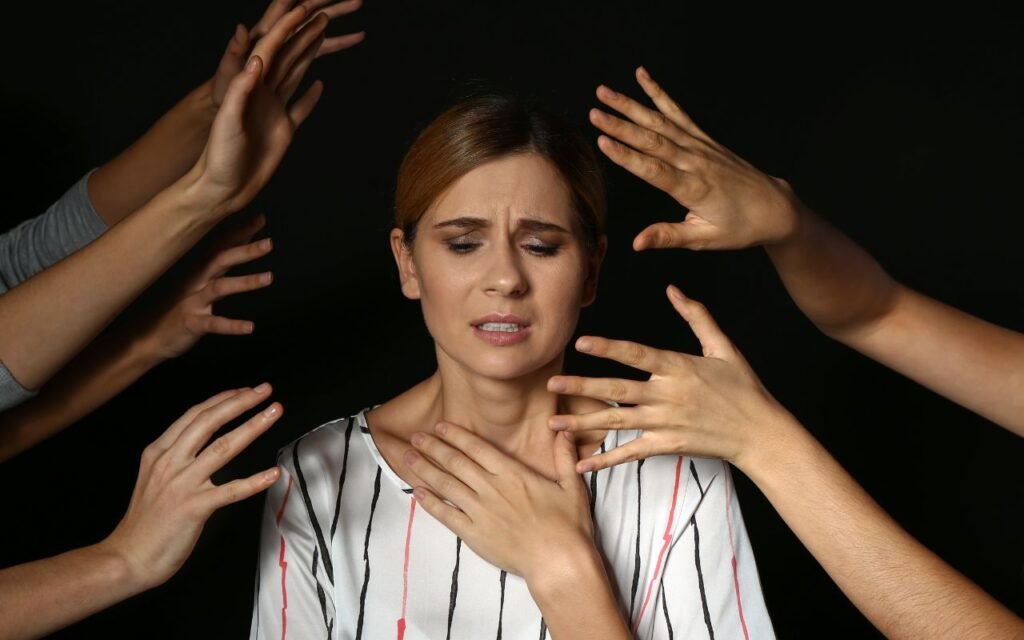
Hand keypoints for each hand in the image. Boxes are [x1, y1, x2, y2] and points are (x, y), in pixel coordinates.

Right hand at [101, 386, 282, 589]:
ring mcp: (182, 484)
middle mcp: (170, 462)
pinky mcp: (194, 507)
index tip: (245, 390)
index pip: (195, 415)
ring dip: (253, 426)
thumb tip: (204, 439)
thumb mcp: (153, 476)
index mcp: (159, 452)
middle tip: (265, 390)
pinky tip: (273, 473)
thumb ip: (176, 456)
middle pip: (210, 422)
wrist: (127, 557)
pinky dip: (255, 481)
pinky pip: (231, 490)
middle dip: (240, 402)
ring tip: (274, 412)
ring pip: (223, 447)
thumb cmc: (145, 521)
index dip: (223, 399)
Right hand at [138, 215, 272, 360]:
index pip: (221, 246)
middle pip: (221, 260)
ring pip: (219, 287)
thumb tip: (241, 241)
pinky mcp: (192, 323)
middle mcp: (196, 281)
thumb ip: (219, 264)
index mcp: (200, 270)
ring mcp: (192, 301)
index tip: (260, 219)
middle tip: (269, 243)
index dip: (240, 232)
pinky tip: (250, 327)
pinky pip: (214, 324)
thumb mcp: (199, 282)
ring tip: (269, 277)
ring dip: (245, 281)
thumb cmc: (179, 306)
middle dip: (245, 250)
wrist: (149, 336)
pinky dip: (232, 325)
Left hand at [188, 5, 328, 215]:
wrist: (224, 188)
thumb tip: (259, 59)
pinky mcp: (284, 130)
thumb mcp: (228, 120)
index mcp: (250, 87)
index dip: (288, 29)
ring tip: (324, 36)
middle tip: (324, 14)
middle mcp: (264, 94)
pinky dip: (312, 96)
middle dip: (305, 34)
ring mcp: (275, 111)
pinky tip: (320, 85)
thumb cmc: (219, 156)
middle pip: (288, 56)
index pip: (271, 50)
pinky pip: (301, 108)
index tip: (305, 11)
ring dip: (310, 54)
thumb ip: (242, 90)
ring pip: (297, 75)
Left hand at [403, 422, 595, 581]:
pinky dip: (429, 502)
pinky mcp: (473, 534)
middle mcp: (491, 488)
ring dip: (425, 469)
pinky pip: (446, 514)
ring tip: (408, 457)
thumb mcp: (571, 486)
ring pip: (446, 484)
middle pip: (455, 462)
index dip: (456, 435)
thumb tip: (564, 431)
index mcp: (512, 473)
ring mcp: (480, 511)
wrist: (558, 562)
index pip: (477, 448)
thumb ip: (564, 457)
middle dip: (433, 447)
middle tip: (414, 437)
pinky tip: (416, 492)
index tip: (439, 426)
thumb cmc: (568, 525)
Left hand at [547, 285, 797, 472]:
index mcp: (678, 368)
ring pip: (616, 422)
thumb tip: (673, 289)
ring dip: (583, 423)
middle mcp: (667, 396)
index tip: (582, 342)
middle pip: (617, 390)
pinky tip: (582, 464)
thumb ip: (696, 317)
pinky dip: (606, 460)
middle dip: (582, 388)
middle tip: (552, 384)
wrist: (760, 433)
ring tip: (554, 422)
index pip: (636, 355)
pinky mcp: (667, 446)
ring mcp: (665, 423)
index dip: (608, 348)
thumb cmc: (744, 388)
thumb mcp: (723, 347)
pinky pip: (630, 453)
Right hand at [591, 67, 803, 250]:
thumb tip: (637, 243)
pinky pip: (678, 112)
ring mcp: (700, 146)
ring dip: (631, 105)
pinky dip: (659, 93)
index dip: (627, 156)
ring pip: (660, 121)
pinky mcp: (704, 139)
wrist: (774, 207)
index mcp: (693, 188)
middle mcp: (695, 162)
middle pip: (652, 140)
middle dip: (621, 125)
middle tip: (594, 113)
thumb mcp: (705, 239)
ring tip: (605, 92)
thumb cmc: (740, 227)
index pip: (654, 169)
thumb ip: (668, 236)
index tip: (603, 141)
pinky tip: (643, 77)